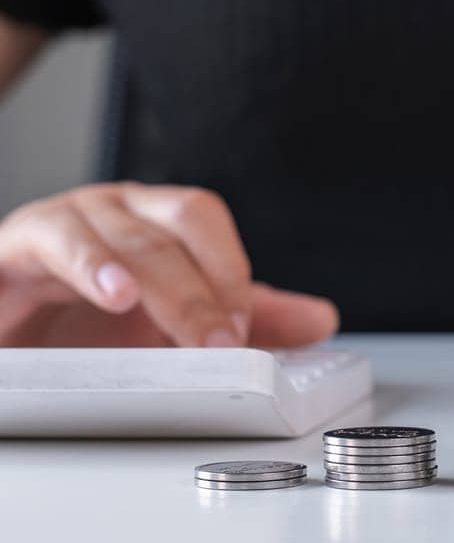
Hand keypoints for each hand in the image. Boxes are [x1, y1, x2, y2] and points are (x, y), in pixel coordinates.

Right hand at [0, 183, 337, 347]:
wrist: (6, 327)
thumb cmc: (82, 317)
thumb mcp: (171, 322)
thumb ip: (244, 317)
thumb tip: (321, 319)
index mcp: (156, 220)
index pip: (204, 220)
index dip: (229, 270)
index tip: (243, 330)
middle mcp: (116, 211)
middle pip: (173, 226)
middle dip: (203, 287)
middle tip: (220, 343)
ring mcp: (66, 222)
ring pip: (121, 234)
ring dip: (154, 280)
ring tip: (171, 322)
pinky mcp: (16, 247)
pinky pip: (55, 241)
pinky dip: (88, 265)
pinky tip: (113, 293)